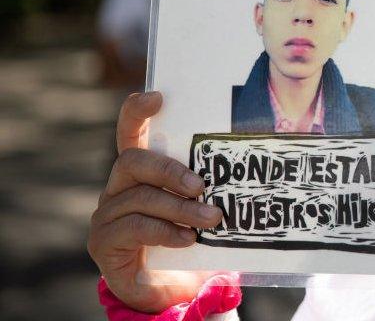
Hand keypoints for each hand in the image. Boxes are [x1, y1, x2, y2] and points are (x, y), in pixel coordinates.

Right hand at [87, 92, 223, 312]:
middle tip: (202, 186)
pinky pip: (134, 227)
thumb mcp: (205, 206)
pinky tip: (188, 239)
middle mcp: (118, 187)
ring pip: (139, 197)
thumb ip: (215, 184)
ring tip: (211, 219)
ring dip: (180, 208)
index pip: (131, 132)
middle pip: (132, 161)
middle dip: (170, 170)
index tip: (158, 97)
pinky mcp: (104, 242)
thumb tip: (256, 160)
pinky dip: (165, 231)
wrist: (172, 291)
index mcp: (141, 171)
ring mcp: (107, 214)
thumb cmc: (193, 239)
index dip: (137, 112)